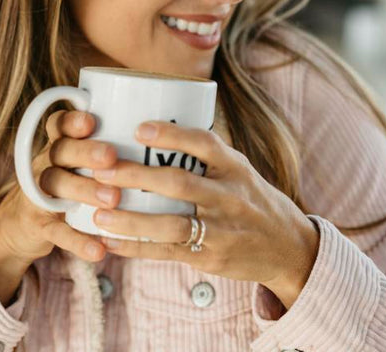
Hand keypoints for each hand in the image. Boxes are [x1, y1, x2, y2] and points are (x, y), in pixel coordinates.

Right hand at [0, 109, 120, 267]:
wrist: (19, 225)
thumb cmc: (66, 183)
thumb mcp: (76, 162)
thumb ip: (104, 149)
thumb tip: (157, 139)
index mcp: (58, 144)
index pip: (58, 123)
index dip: (71, 121)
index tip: (91, 122)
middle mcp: (45, 162)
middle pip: (60, 150)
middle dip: (86, 152)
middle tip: (111, 157)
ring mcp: (37, 192)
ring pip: (56, 185)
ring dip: (85, 190)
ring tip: (113, 198)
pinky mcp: (38, 224)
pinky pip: (57, 231)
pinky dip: (78, 241)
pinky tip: (99, 249)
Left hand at [90, 120, 319, 308]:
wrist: (287, 246)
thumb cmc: (250, 198)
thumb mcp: (238, 169)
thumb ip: (205, 155)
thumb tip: (151, 130)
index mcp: (234, 166)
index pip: (204, 143)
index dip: (171, 134)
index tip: (138, 128)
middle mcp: (229, 195)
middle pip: (179, 183)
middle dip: (137, 176)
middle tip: (101, 170)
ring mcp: (221, 229)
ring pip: (171, 224)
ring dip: (130, 219)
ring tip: (98, 213)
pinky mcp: (211, 258)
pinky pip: (168, 253)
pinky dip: (136, 248)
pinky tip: (110, 243)